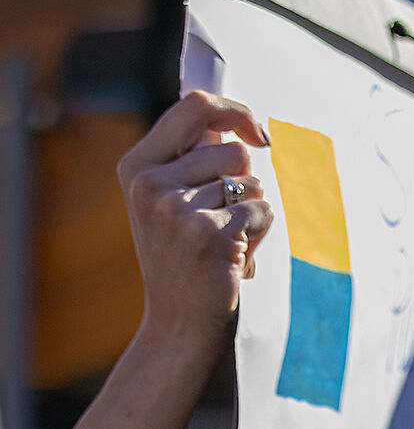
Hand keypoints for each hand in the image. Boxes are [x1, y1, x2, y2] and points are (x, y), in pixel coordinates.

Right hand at [120, 90, 275, 346]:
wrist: (179, 321)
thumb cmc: (183, 258)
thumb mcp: (170, 203)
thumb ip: (192, 162)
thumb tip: (235, 126)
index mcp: (137, 165)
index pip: (194, 106)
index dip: (236, 112)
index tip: (259, 135)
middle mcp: (151, 182)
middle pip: (234, 152)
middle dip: (246, 183)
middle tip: (223, 219)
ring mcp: (178, 208)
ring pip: (252, 185)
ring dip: (251, 213)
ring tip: (225, 242)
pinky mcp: (210, 233)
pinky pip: (262, 213)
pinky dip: (260, 234)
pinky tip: (235, 258)